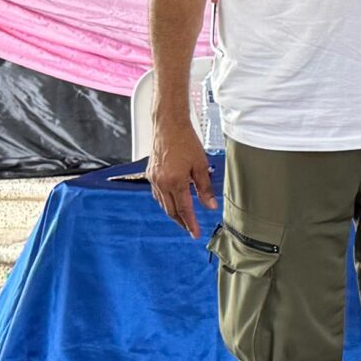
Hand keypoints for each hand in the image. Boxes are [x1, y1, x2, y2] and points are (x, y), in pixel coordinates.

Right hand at [147, 116, 216, 237]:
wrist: (168, 126)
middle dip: (181, 222)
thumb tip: (210, 206)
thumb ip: (205, 188)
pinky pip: (157, 193)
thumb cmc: (186, 142)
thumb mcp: (201, 166)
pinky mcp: (150, 173)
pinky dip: (165, 202)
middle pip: (171, 210)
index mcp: (175, 182)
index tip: (195, 234)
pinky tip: (171, 203)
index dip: (190, 223)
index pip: (184, 209)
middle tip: (190, 230)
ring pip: (163, 203)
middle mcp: (161, 183)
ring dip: (173, 213)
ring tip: (183, 219)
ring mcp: (154, 178)